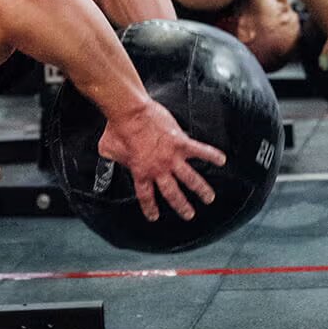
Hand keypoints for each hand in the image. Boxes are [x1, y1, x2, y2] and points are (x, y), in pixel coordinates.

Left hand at [97, 98, 226, 221]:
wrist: (129, 112)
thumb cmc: (118, 128)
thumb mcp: (107, 149)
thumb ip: (110, 158)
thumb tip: (107, 157)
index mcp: (140, 172)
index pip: (146, 196)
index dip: (150, 208)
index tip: (155, 216)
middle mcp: (158, 169)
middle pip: (172, 194)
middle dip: (182, 206)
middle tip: (189, 215)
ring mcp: (171, 157)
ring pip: (190, 179)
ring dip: (201, 190)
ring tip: (209, 198)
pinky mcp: (181, 142)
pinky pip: (200, 151)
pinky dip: (212, 155)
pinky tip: (221, 160)